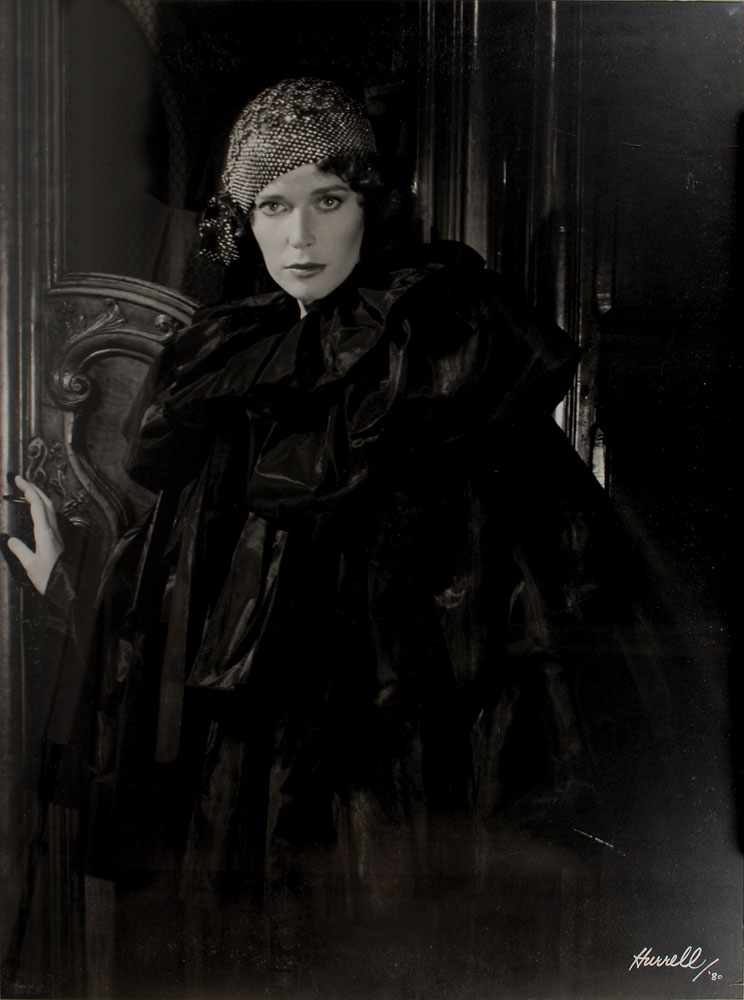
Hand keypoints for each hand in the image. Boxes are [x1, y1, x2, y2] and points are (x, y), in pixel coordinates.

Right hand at [6, 476, 64, 594]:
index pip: (37, 505)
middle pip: (46, 502)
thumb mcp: (30, 565)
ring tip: (27, 491)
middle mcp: (53, 530)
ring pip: (49, 509)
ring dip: (39, 497)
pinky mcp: (57, 540)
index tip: (18, 479)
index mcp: (45, 533)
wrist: (68, 589)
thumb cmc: (50, 578)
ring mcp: (57, 534)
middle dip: (34, 488)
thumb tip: (10, 539)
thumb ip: (20, 551)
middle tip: (21, 480)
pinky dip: (41, 508)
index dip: (28, 490)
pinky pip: (49, 517)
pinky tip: (36, 511)